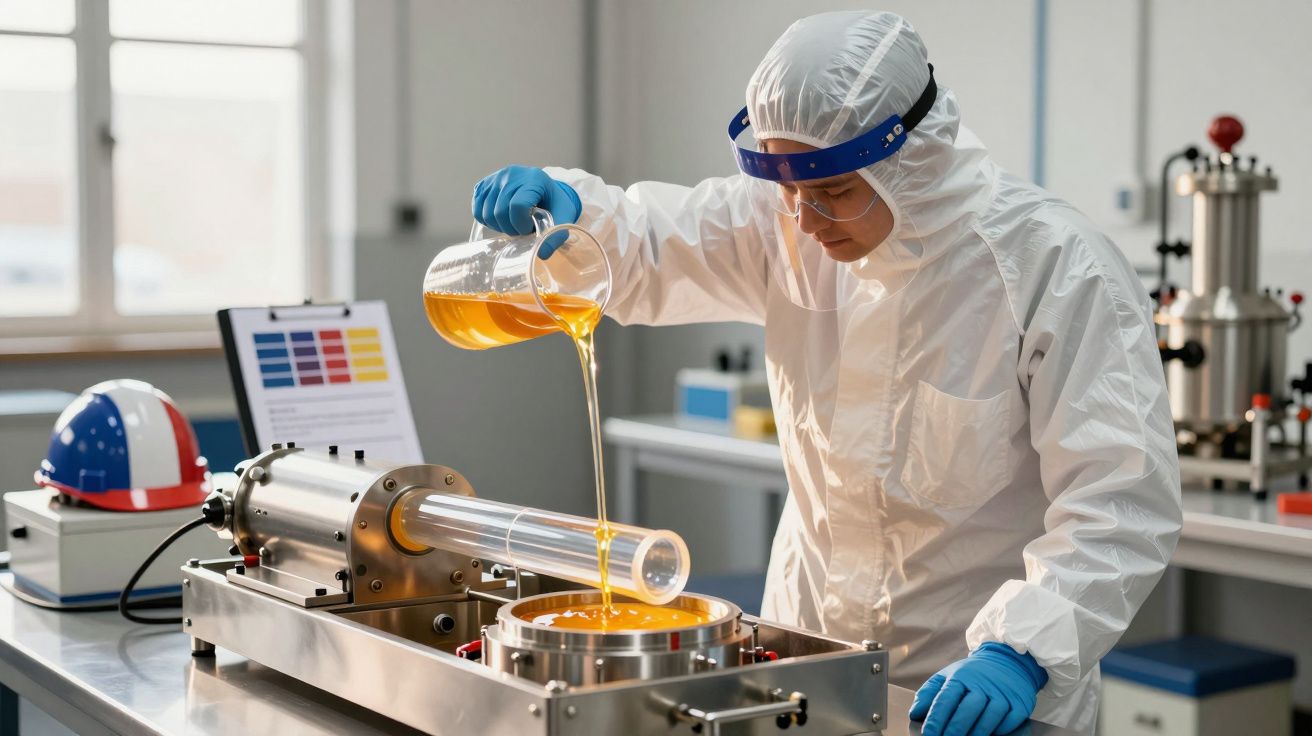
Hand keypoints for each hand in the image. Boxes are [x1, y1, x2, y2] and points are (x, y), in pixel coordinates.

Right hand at [471, 165, 581, 257]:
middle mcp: (512, 174)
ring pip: (486, 212)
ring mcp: (496, 177)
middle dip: (511, 228)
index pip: (517, 205)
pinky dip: (487, 220)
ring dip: (499, 226)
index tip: (530, 228)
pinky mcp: (484, 184)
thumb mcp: (563, 217)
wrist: (546, 190)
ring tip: (513, 223)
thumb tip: (541, 253)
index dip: (521, 224)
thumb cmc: (554, 204)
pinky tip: (501, 219)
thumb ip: (556, 235)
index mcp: (534, 178)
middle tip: (522, 229)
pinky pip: (476, 208)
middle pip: (499, 211)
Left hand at [909, 642, 1046, 735]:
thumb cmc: (973, 673)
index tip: (928, 734)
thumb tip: (915, 713)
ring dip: (976, 733)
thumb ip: (929, 693)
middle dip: (955, 730)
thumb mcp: (947, 675)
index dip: (936, 719)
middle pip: (968, 710)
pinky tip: (989, 735)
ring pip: (989, 718)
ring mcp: (1002, 693)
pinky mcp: (1019, 703)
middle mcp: (982, 684)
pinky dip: (999, 731)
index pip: (945, 699)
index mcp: (961, 677)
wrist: (1007, 660)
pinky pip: (1009, 721)